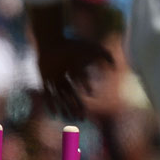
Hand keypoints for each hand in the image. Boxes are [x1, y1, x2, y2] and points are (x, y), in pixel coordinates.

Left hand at [27, 3, 113, 119]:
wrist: (51, 41)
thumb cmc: (72, 44)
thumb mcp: (93, 49)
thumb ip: (106, 55)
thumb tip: (115, 66)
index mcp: (71, 69)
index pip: (77, 86)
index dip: (82, 95)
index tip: (87, 108)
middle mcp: (61, 75)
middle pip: (68, 94)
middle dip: (74, 106)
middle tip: (80, 117)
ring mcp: (51, 77)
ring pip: (58, 96)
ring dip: (63, 107)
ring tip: (68, 118)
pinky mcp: (43, 79)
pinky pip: (47, 94)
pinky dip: (51, 104)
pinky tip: (55, 113)